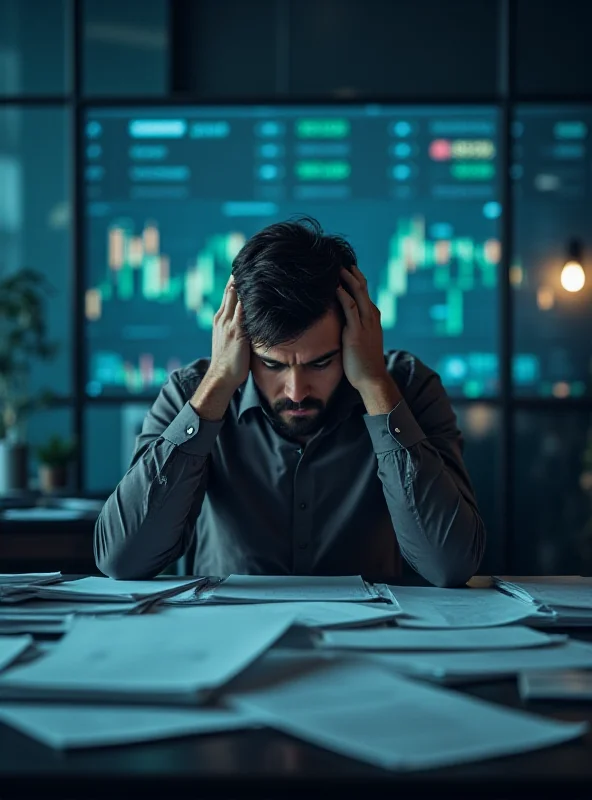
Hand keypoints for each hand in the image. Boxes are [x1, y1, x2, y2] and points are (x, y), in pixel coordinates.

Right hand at [208, 275, 250, 390]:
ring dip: (245, 282)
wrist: (221, 377)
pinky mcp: (237, 332)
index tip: (246, 265)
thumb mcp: (231, 339)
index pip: (229, 292)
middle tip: (253, 258)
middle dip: (240, 274)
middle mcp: (223, 317)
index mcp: (221, 318)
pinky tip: (259, 289)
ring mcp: (229, 324)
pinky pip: (244, 311)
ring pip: (236, 296)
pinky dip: (250, 299)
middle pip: (231, 289)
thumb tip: (253, 319)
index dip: (236, 278)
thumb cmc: (230, 362)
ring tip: (257, 267)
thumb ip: (239, 326)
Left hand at [336, 265, 388, 391]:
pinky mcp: (357, 332)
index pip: (364, 292)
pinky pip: (350, 308)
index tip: (344, 268)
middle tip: (340, 260)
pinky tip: (335, 286)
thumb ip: (353, 327)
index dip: (355, 279)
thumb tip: (340, 321)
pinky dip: (343, 295)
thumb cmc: (363, 362)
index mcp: (372, 317)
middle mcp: (371, 317)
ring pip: (358, 293)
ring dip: (347, 279)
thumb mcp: (360, 340)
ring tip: (337, 267)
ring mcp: (366, 324)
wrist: (372, 379)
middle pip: (362, 288)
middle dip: (352, 273)